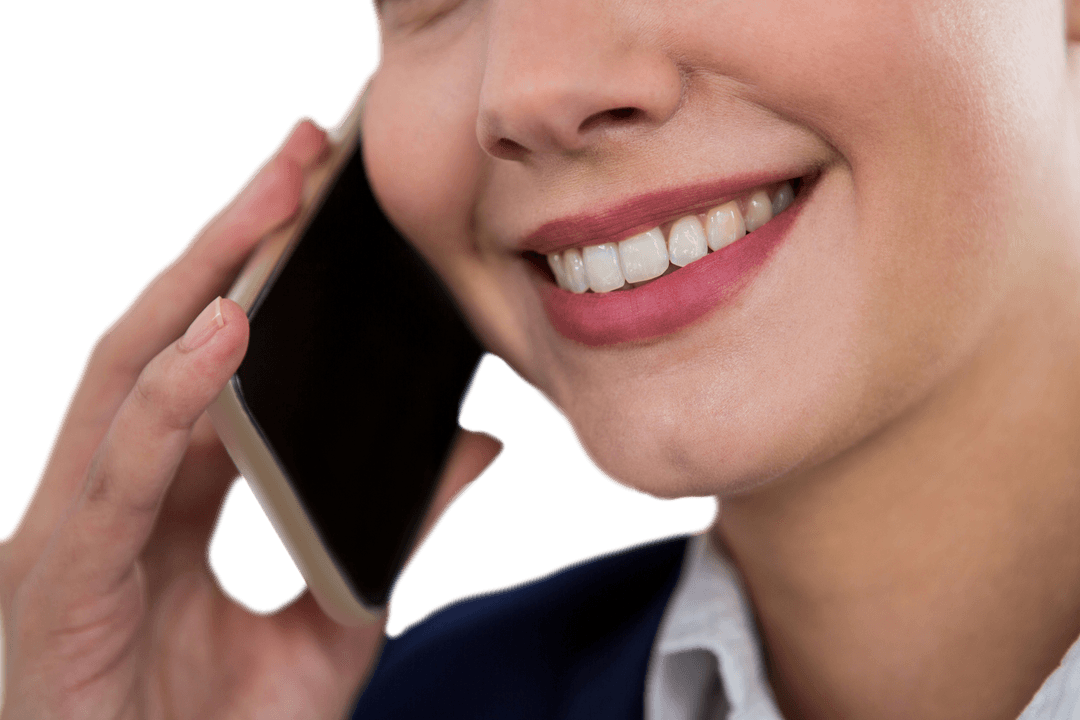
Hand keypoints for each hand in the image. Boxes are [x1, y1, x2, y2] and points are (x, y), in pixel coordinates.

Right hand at [0, 116, 503, 719]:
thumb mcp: (339, 615)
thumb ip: (398, 526)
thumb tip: (478, 440)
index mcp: (172, 492)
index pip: (208, 354)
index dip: (257, 268)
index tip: (324, 199)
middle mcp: (116, 489)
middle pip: (166, 330)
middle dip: (228, 233)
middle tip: (304, 150)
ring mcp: (79, 527)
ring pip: (126, 369)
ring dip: (201, 275)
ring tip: (273, 199)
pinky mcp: (64, 581)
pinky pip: (118, 471)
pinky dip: (170, 395)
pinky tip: (226, 332)